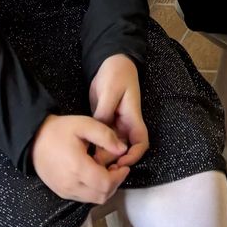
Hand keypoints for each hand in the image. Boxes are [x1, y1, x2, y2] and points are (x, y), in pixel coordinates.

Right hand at [30, 111, 126, 201]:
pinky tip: (94, 175)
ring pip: (93, 200)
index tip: (124, 165)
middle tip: (116, 168)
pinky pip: (84, 198)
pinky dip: (94, 191)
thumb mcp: (84, 124)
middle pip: (102, 196)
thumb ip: (106, 136)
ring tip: (106, 170)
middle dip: (114, 183)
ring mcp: (65, 191)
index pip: (105, 183)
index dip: (119, 177)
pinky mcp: (62, 193)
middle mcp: (71, 185)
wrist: (34, 140)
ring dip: (104, 188)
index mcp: (78, 167)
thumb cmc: (60, 130)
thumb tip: (123, 150)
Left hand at [88, 54, 148, 176]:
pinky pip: (103, 138)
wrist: (111, 61)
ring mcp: (115, 123)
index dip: (134, 156)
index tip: (120, 162)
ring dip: (103, 155)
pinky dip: (96, 146)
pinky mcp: (105, 121)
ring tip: (88, 162)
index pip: (141, 142)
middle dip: (113, 160)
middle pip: (124, 149)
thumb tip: (99, 135)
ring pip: (112, 146)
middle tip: (96, 165)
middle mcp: (125, 124)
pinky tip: (85, 151)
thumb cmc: (115, 73)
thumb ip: (104, 113)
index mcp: (132, 117)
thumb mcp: (110, 91)